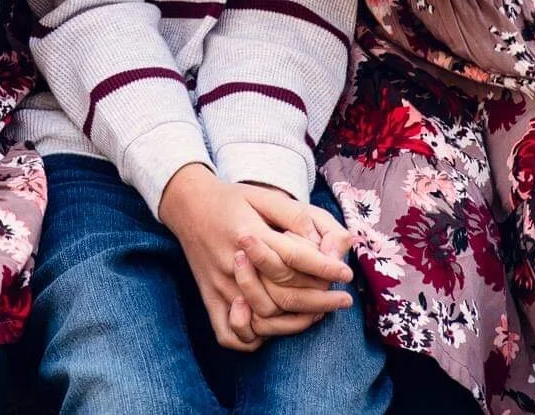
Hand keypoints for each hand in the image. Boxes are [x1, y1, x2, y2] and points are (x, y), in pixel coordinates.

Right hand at [158, 167, 352, 350]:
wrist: (187, 205)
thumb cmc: (232, 199)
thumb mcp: (264, 196)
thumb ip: (295, 216)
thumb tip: (326, 242)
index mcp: (249, 233)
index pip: (293, 257)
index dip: (324, 266)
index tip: (346, 273)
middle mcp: (233, 264)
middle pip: (283, 294)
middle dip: (320, 300)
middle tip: (344, 300)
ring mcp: (220, 286)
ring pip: (263, 318)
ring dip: (296, 321)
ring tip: (319, 313)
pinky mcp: (210, 299)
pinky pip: (231, 334)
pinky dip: (254, 338)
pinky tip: (276, 327)